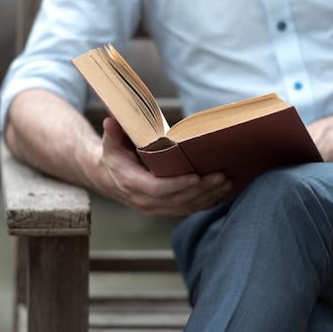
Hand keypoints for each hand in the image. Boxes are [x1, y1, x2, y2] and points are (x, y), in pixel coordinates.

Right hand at [92, 117, 232, 216]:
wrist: (108, 178)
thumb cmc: (113, 156)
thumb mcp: (110, 143)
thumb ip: (113, 133)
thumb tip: (110, 120)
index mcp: (131, 183)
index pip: (156, 189)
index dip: (177, 184)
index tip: (196, 175)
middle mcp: (143, 200)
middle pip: (176, 200)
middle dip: (200, 190)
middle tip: (220, 176)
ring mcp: (154, 208)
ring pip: (184, 208)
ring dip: (207, 196)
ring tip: (225, 183)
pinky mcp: (163, 210)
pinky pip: (186, 210)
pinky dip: (204, 202)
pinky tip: (220, 192)